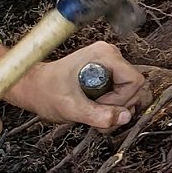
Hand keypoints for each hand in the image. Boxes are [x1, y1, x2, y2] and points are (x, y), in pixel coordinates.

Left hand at [4, 42, 149, 130]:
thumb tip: (125, 117)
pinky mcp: (109, 75)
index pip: (133, 81)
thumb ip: (98, 115)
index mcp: (104, 55)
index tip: (100, 105)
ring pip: (131, 94)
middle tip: (96, 113)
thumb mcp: (71, 107)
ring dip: (116, 111)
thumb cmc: (46, 91)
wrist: (36, 88)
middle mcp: (110, 56)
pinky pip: (123, 95)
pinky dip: (113, 108)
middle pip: (135, 89)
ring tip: (94, 114)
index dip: (121, 99)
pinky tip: (96, 111)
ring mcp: (111, 65)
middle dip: (118, 107)